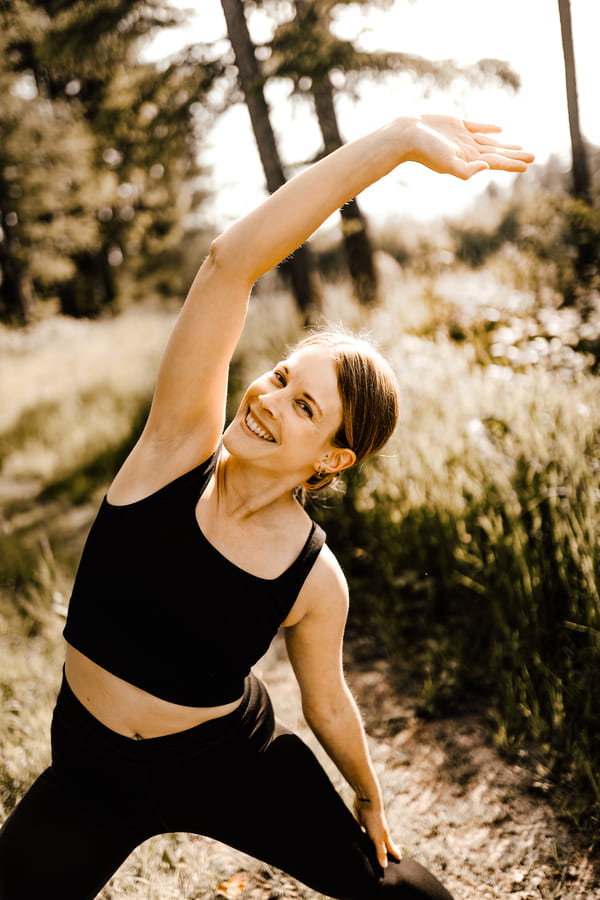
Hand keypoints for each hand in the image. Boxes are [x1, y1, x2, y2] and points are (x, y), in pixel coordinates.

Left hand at [354, 795, 401, 868]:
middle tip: (388, 856)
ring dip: (372, 843)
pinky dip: (361, 835)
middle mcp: (378, 831)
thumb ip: (380, 851)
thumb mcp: (377, 838)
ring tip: (371, 850)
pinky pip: (362, 831)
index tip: (400, 859)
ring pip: (372, 837)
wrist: (366, 800)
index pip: (390, 847)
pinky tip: (358, 837)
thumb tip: (385, 866)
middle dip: (385, 850)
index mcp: (384, 835)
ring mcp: (370, 826)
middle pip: (382, 843)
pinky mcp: (361, 821)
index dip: (395, 853)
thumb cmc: (374, 819)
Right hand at [404, 114, 534, 180]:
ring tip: (519, 148)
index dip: (512, 163)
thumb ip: (467, 170)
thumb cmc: (426, 151)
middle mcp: (468, 150)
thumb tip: (487, 167)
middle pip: (497, 153)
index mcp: (469, 160)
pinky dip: (489, 128)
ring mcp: (463, 138)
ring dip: (505, 145)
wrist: (407, 135)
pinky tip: (499, 130)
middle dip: (514, 155)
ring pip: (490, 142)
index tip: (528, 164)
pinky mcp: (456, 125)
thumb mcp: (447, 163)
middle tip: (533, 156)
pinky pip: (478, 127)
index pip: (496, 162)